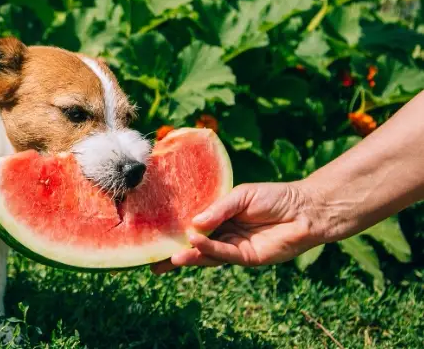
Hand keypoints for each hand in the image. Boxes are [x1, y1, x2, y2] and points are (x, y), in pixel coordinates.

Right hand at [151, 182, 322, 273]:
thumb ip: (218, 209)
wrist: (306, 209)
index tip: (154, 235)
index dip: (175, 232)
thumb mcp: (241, 196)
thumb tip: (193, 223)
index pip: (194, 226)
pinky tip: (194, 242)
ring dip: (189, 255)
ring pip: (207, 254)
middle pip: (195, 246)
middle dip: (175, 254)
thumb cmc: (275, 197)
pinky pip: (223, 254)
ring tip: (170, 256)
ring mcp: (235, 247)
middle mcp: (224, 234)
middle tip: (153, 262)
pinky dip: (208, 249)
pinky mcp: (248, 257)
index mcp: (220, 217)